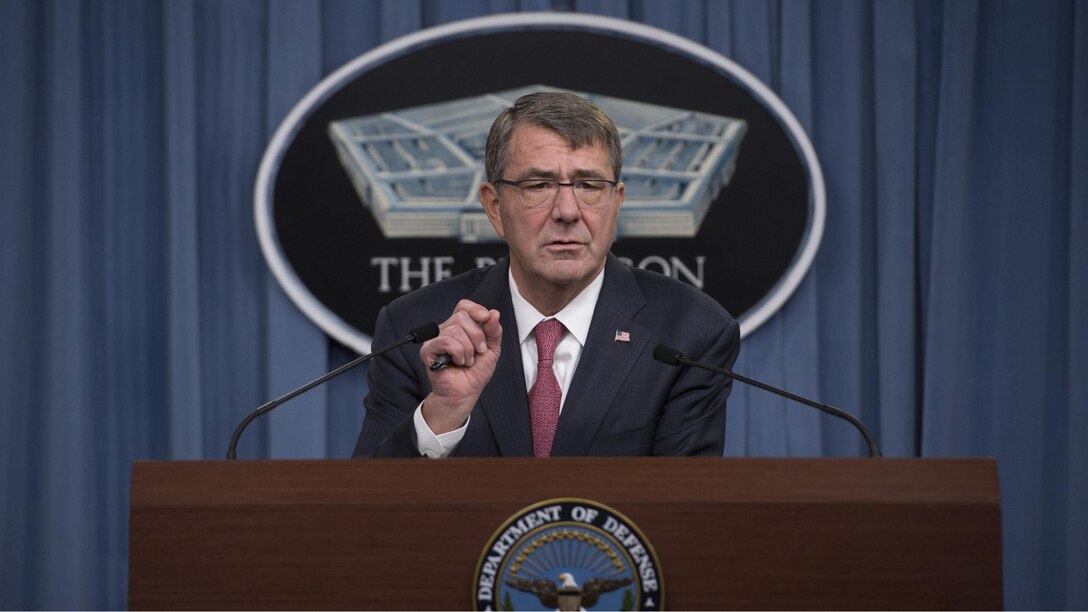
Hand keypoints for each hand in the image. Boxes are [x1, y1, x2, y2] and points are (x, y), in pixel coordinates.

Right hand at [419, 300, 501, 433]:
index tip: (486, 319)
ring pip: (456, 330)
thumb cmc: (475, 372)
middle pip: (462, 317)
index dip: (476, 309)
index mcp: (460, 326)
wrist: (465, 393)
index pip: (464, 306)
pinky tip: (457, 362)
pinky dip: (458, 353)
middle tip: (478, 352)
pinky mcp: (428, 351)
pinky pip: (446, 341)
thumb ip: (494, 331)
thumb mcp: (492, 349)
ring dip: (468, 349)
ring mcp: (435, 340)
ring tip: (467, 361)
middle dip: (477, 336)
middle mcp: (446, 329)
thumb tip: (494, 313)